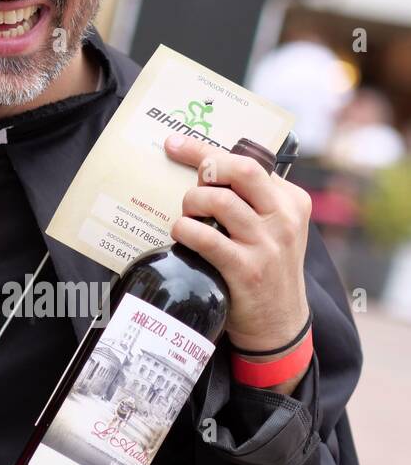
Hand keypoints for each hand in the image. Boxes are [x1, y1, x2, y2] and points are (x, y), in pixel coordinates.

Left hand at [163, 134, 311, 358]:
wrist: (279, 322)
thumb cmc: (264, 264)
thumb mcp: (272, 226)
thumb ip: (249, 198)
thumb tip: (199, 167)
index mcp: (290, 199)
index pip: (247, 161)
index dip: (204, 149)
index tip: (174, 143)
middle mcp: (284, 218)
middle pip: (240, 170)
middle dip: (204, 167)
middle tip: (190, 184)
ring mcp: (267, 244)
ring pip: (218, 201)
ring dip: (190, 203)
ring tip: (186, 216)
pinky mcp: (248, 269)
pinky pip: (206, 238)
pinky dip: (184, 230)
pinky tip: (181, 234)